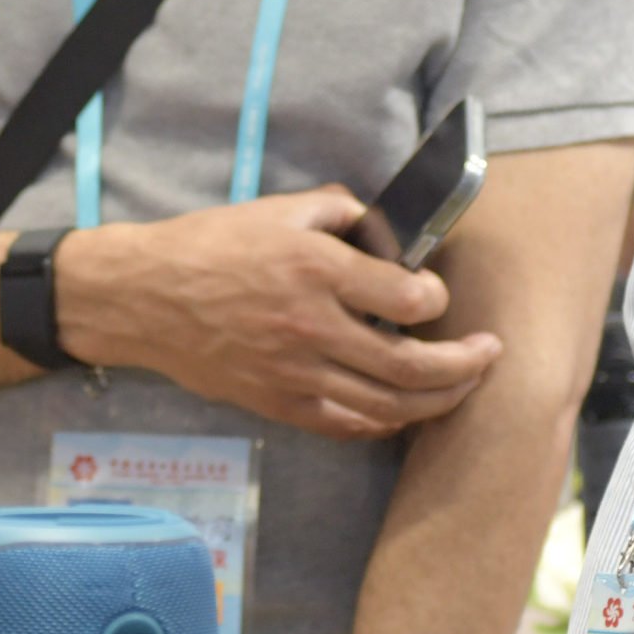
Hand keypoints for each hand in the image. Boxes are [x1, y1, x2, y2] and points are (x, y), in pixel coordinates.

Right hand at [57, 189, 501, 438]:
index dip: (437, 300)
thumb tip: (383, 227)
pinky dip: (384, 424)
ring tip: (461, 388)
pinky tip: (403, 412)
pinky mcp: (279, 403)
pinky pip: (347, 426)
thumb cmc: (210, 247)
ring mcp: (295, 373)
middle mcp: (311, 327)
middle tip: (489, 354)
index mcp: (314, 270)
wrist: (145, 298)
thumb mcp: (279, 208)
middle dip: (464, 365)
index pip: (407, 300)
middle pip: (411, 366)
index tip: (438, 296)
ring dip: (436, 402)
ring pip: (387, 406)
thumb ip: (340, 210)